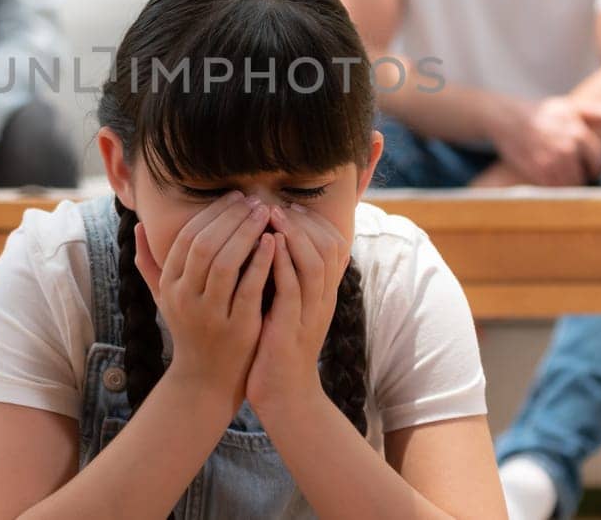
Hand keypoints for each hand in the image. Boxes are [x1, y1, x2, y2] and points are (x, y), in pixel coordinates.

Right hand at [133, 193, 275, 418]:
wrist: (206, 381)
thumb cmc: (190, 330)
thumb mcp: (165, 297)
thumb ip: (150, 262)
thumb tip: (138, 225)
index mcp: (170, 286)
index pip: (187, 238)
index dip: (212, 213)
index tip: (235, 198)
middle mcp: (185, 299)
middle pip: (205, 245)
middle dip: (231, 217)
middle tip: (254, 200)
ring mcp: (210, 314)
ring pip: (226, 263)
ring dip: (247, 233)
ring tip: (266, 215)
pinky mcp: (237, 328)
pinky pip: (249, 287)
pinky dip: (261, 262)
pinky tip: (274, 243)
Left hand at [246, 203, 350, 415]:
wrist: (284, 396)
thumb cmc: (278, 349)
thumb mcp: (289, 309)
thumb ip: (287, 280)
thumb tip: (274, 245)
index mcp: (323, 294)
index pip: (332, 245)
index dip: (312, 222)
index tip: (288, 206)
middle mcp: (323, 300)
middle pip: (327, 247)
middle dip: (303, 221)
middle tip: (278, 205)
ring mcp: (310, 313)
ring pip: (314, 262)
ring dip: (294, 235)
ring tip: (272, 215)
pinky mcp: (292, 327)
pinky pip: (293, 288)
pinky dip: (283, 263)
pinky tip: (269, 246)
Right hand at [491, 96, 600, 186]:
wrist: (506, 117)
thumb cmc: (540, 112)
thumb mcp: (568, 107)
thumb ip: (594, 113)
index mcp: (578, 133)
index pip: (599, 160)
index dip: (596, 167)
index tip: (591, 168)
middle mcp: (566, 148)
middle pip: (584, 176)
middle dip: (580, 177)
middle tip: (573, 173)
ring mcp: (550, 161)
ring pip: (568, 185)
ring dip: (567, 184)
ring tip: (561, 176)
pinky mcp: (535, 171)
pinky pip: (552, 188)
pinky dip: (553, 187)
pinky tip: (549, 178)